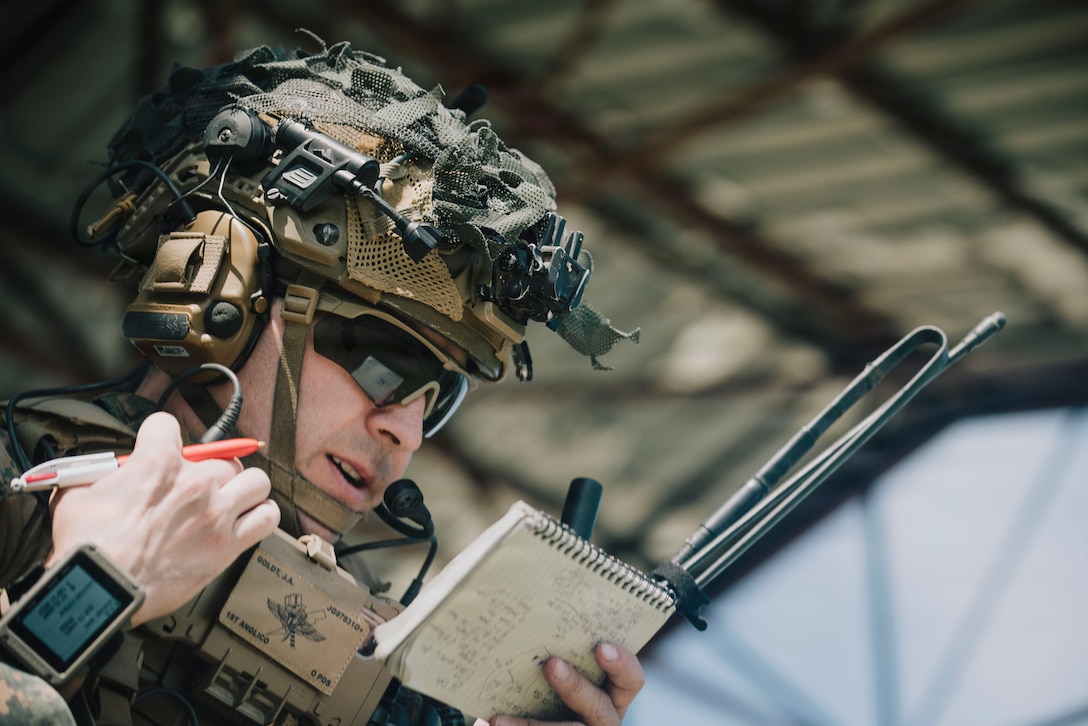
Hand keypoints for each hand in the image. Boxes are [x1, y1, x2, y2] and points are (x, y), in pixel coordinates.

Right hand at [47, 412, 279, 625]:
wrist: (100, 589)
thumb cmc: (86, 548)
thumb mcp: (76, 494)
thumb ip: (99, 474)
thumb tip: (106, 472)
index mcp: (157, 463)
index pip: (167, 425)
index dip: (158, 437)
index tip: (158, 448)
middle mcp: (194, 483)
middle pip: (222, 456)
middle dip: (208, 467)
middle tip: (194, 484)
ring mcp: (216, 513)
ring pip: (256, 481)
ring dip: (243, 487)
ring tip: (229, 497)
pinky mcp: (228, 545)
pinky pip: (267, 517)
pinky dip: (262, 514)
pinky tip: (248, 518)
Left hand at [489, 643, 644, 725]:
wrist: (523, 717)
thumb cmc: (544, 682)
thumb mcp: (558, 665)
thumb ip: (558, 649)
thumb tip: (528, 612)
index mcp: (611, 693)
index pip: (630, 680)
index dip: (622, 663)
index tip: (601, 646)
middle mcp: (602, 718)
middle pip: (600, 708)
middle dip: (576, 687)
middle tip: (550, 664)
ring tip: (499, 720)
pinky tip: (492, 722)